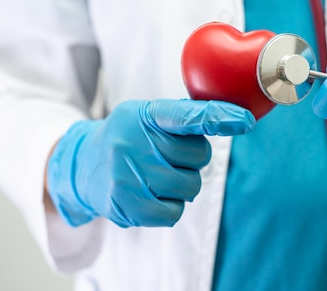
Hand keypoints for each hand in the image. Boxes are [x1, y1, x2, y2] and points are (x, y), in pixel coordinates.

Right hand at [47, 99, 254, 226]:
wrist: (82, 166)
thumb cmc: (128, 138)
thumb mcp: (147, 116)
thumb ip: (185, 117)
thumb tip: (235, 119)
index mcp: (143, 115)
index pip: (186, 115)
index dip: (218, 116)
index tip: (245, 121)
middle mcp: (132, 143)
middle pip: (198, 155)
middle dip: (193, 158)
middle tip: (168, 155)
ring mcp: (127, 176)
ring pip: (191, 185)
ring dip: (183, 182)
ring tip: (157, 174)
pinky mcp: (127, 207)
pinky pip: (175, 211)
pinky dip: (171, 205)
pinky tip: (152, 193)